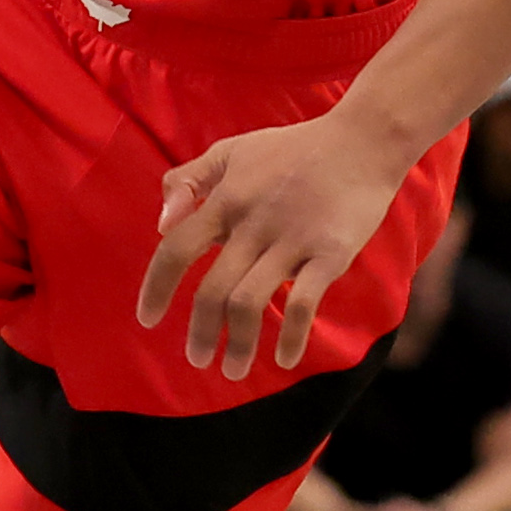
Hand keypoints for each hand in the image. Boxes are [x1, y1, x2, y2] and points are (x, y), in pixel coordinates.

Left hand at [140, 106, 418, 377]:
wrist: (362, 141)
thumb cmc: (292, 149)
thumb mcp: (233, 151)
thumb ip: (190, 179)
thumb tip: (162, 224)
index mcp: (227, 199)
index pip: (177, 249)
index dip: (156, 288)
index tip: (148, 319)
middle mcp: (253, 223)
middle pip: (212, 290)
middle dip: (200, 332)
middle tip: (197, 358)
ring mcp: (293, 240)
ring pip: (250, 303)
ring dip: (237, 343)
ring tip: (232, 370)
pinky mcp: (330, 254)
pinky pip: (303, 304)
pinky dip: (291, 336)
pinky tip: (284, 359)